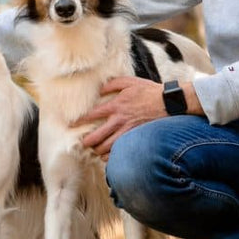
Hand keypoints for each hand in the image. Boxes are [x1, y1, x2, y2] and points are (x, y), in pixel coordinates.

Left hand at [74, 77, 199, 158]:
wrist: (168, 103)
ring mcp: (127, 131)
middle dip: (86, 142)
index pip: (91, 116)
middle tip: (83, 143)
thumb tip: (99, 89)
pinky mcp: (136, 138)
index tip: (71, 126)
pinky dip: (111, 156)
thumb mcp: (129, 82)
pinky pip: (119, 152)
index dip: (78, 122)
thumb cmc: (149, 91)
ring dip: (98, 150)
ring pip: (106, 147)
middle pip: (96, 137)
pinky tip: (108, 156)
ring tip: (95, 149)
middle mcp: (119, 120)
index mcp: (115, 105)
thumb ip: (112, 84)